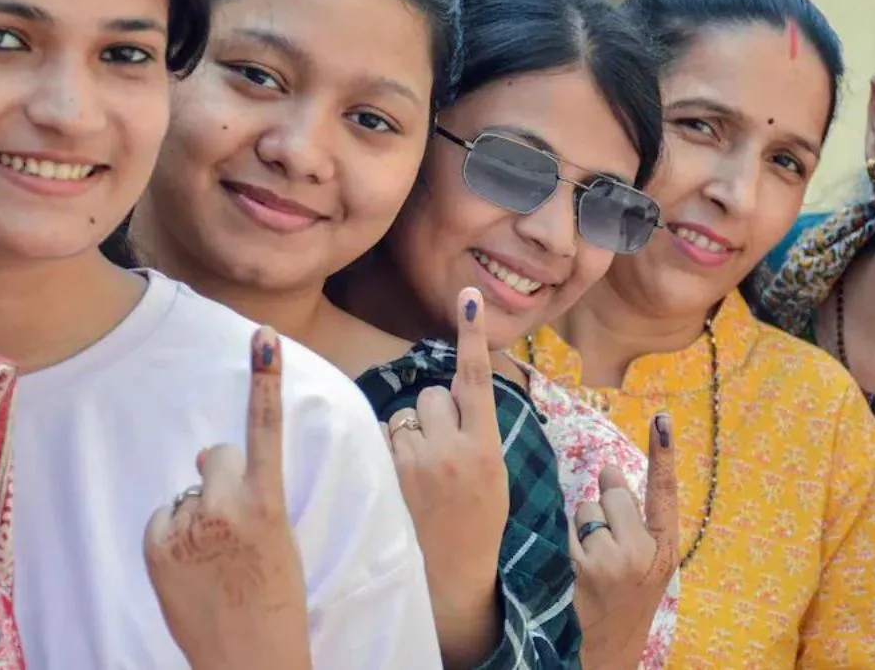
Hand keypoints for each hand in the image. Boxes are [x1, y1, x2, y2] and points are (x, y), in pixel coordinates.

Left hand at [143, 327, 310, 669]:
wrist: (249, 657)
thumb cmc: (271, 597)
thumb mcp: (274, 537)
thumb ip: (247, 490)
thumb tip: (206, 453)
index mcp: (268, 504)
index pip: (266, 430)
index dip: (266, 381)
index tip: (264, 337)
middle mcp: (226, 507)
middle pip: (218, 457)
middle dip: (222, 479)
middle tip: (236, 530)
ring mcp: (188, 526)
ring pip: (189, 492)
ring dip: (197, 516)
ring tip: (215, 562)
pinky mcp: (157, 545)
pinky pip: (164, 517)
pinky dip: (173, 537)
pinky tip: (191, 570)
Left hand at [384, 288, 508, 666]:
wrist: (450, 577)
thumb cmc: (476, 524)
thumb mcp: (493, 477)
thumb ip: (476, 434)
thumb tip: (455, 393)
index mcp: (484, 448)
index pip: (475, 381)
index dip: (472, 336)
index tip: (468, 297)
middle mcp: (448, 450)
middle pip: (431, 396)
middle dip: (433, 414)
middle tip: (440, 453)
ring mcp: (413, 464)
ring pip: (404, 417)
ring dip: (409, 435)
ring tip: (419, 475)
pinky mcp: (384, 476)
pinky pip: (380, 440)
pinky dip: (387, 452)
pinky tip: (398, 482)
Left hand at [571, 414, 680, 669]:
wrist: (605, 656)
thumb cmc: (622, 606)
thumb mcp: (644, 567)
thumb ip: (634, 522)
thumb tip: (609, 472)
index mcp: (663, 551)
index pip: (664, 493)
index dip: (664, 454)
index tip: (662, 419)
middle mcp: (641, 553)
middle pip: (612, 494)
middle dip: (603, 508)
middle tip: (603, 544)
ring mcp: (609, 561)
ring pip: (585, 509)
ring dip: (580, 527)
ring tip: (586, 562)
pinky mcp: (578, 568)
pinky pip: (564, 528)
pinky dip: (562, 540)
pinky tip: (569, 568)